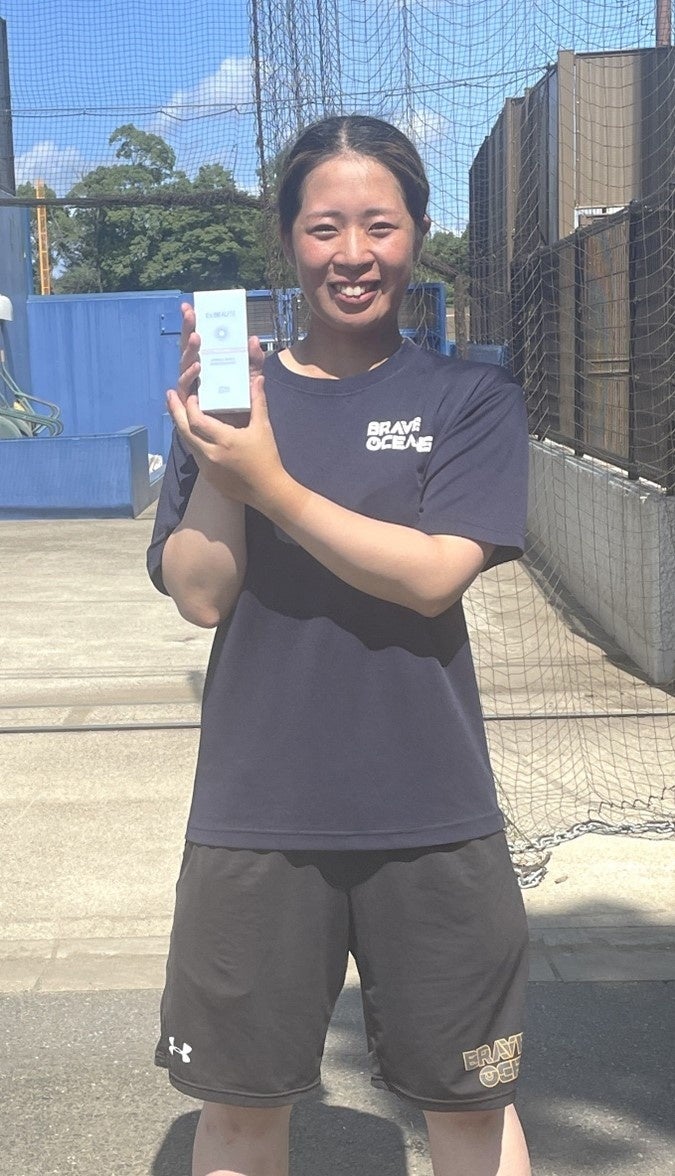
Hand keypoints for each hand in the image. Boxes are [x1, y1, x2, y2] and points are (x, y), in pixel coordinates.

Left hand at [166, 309, 287, 508]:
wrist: (268, 491)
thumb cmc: (267, 459)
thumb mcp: (263, 428)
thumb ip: (258, 402)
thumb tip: (258, 379)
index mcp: (224, 440)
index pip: (196, 419)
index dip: (190, 405)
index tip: (191, 394)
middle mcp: (210, 454)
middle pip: (184, 430)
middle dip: (175, 411)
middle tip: (170, 395)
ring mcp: (206, 467)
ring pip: (186, 443)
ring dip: (181, 426)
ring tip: (178, 411)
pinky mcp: (207, 476)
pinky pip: (194, 454)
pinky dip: (191, 440)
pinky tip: (193, 432)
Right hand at [171, 301, 250, 429]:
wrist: (242, 436)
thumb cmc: (242, 407)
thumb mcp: (250, 380)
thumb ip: (254, 362)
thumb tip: (254, 339)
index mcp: (209, 365)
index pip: (199, 341)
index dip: (193, 324)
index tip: (189, 306)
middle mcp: (197, 374)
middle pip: (189, 348)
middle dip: (188, 329)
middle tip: (190, 313)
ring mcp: (192, 388)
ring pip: (186, 365)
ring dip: (190, 350)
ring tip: (197, 337)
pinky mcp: (190, 403)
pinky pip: (187, 388)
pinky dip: (191, 376)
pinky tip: (198, 366)